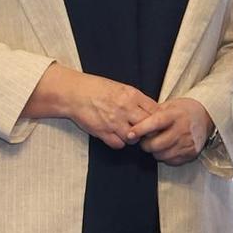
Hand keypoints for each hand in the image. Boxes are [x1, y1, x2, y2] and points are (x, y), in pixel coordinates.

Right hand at [23, 64, 155, 148]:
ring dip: (133, 139)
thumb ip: (138, 100)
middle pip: (148, 126)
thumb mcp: (122, 88)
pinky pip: (118, 145)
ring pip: (134, 139)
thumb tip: (154, 111)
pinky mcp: (102, 132)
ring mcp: (113, 122)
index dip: (159, 119)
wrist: (74, 93)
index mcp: (132, 95)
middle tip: (146, 132)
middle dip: (149, 131)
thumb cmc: (98, 89)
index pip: (156, 111)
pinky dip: (119, 143)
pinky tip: (116, 136)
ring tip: (129, 133)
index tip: (157, 122)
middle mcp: (125, 109)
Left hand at [128, 98, 212, 163]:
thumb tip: (135, 124)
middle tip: (145, 140)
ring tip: (157, 144)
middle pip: (156, 144)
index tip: (130, 134)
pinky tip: (167, 148)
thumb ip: (153, 114)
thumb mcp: (169, 106)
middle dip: (145, 144)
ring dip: (155, 151)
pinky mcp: (191, 153)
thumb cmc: (183, 111)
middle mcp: (182, 129)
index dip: (141, 129)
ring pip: (161, 155)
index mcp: (175, 115)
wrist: (206, 116)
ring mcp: (188, 143)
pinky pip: (171, 161)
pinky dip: (165, 156)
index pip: (155, 123)